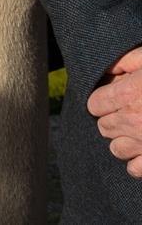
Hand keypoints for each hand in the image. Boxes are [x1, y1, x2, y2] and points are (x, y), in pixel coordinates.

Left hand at [89, 46, 141, 176]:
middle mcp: (134, 120)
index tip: (113, 98)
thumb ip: (127, 62)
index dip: (103, 100)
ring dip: (123, 141)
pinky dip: (137, 162)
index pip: (95, 104)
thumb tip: (108, 71)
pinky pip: (136, 169)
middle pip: (104, 127)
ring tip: (136, 132)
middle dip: (113, 119)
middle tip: (126, 113)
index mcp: (129, 94)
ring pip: (117, 149)